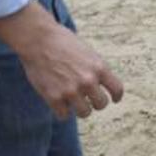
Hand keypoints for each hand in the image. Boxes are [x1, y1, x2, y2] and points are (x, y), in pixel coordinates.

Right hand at [0, 1, 123, 119]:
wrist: (39, 40)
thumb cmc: (63, 43)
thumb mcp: (87, 53)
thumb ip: (96, 70)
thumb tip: (100, 87)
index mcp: (99, 67)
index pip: (117, 89)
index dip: (116, 96)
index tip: (114, 99)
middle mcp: (88, 80)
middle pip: (101, 104)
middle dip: (96, 102)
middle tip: (89, 99)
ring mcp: (71, 90)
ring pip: (84, 112)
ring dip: (80, 109)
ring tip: (74, 102)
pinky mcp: (54, 98)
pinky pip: (64, 115)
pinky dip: (62, 111)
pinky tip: (59, 103)